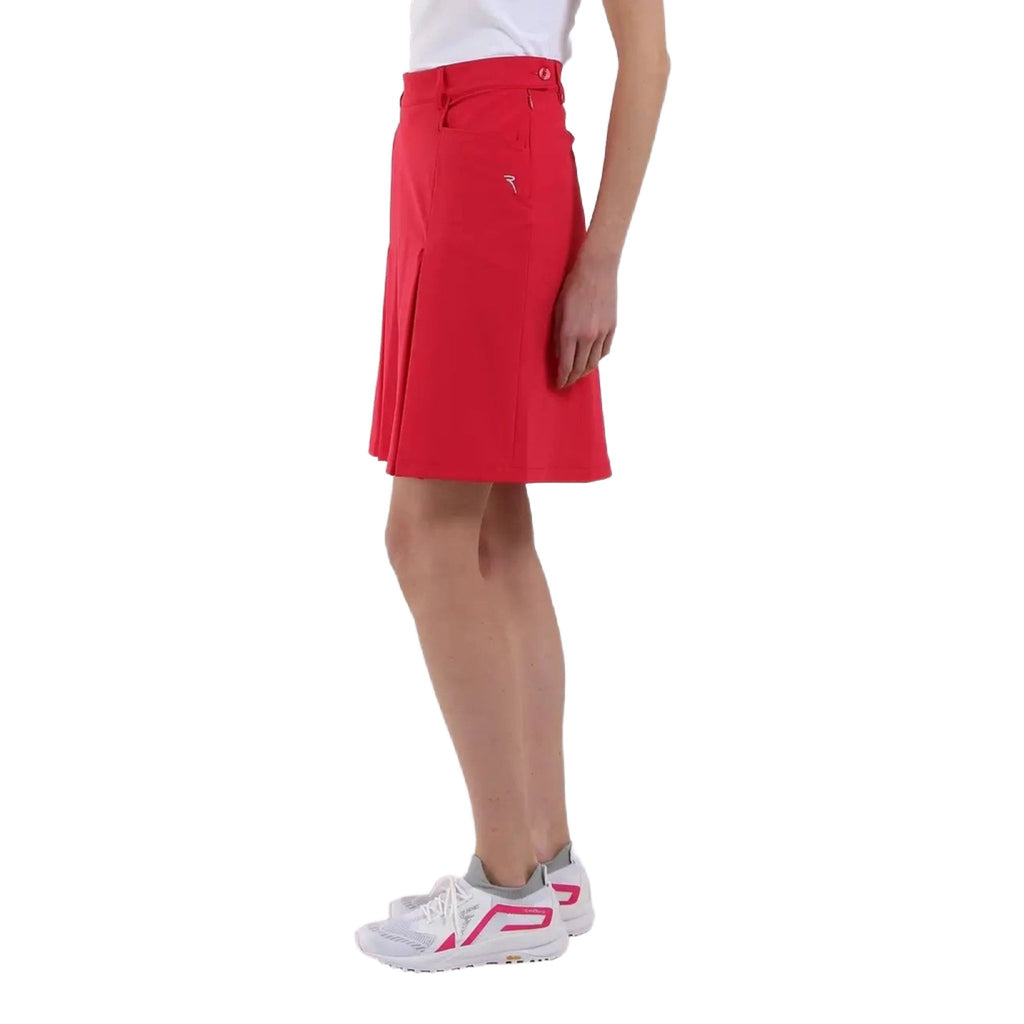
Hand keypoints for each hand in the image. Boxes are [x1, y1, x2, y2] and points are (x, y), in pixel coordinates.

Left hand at [552, 250, 617, 388]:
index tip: (559, 385)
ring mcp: (602, 333)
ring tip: (578, 375)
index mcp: (570, 332)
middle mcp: (587, 336)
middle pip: (580, 367)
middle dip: (572, 378)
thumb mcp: (557, 311)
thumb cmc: (572, 286)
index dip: (562, 378)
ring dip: (585, 372)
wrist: (597, 269)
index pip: (566, 365)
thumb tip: (559, 355)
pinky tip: (592, 360)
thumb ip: (557, 335)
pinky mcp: (612, 327)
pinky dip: (597, 359)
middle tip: (567, 383)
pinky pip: (605, 351)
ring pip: (594, 362)